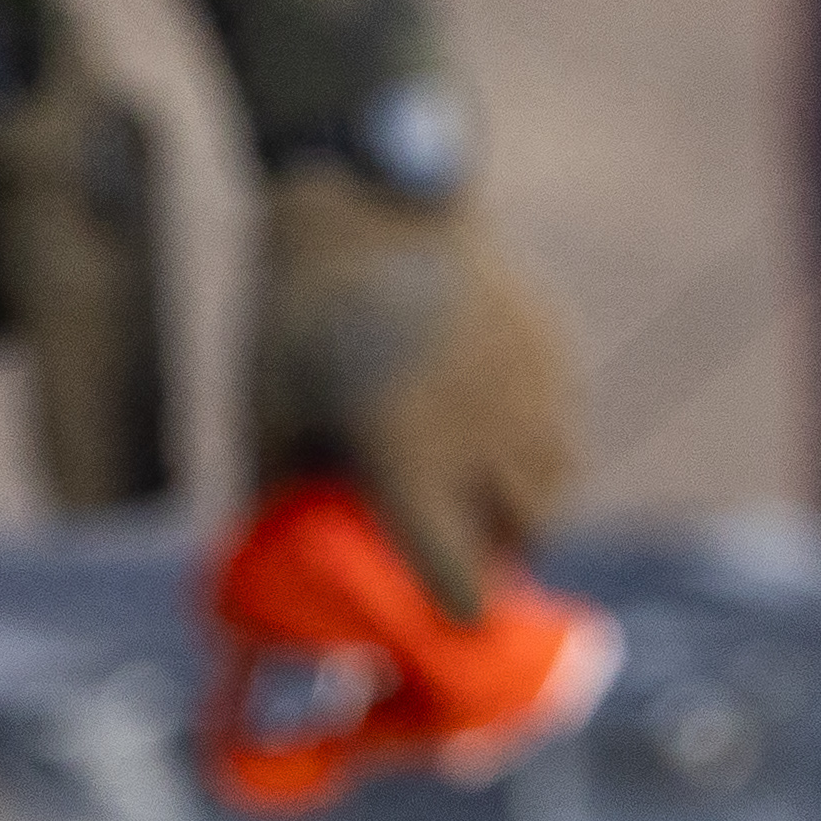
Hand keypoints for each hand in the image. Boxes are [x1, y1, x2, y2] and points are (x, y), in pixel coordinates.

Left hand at [249, 163, 578, 619]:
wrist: (361, 191)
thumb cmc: (293, 313)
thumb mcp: (265, 410)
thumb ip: (275, 497)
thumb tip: (260, 574)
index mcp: (408, 446)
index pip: (454, 562)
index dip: (459, 608)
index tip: (460, 629)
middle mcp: (483, 420)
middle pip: (522, 525)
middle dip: (501, 554)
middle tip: (470, 564)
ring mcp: (527, 377)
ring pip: (556, 475)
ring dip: (527, 503)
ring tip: (489, 505)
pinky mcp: (550, 341)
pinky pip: (560, 419)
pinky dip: (536, 444)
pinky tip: (494, 433)